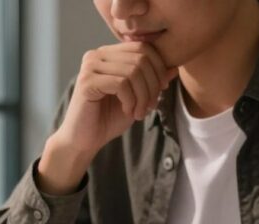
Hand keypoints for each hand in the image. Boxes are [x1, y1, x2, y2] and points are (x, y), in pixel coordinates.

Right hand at [37, 42, 177, 194]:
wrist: (83, 141)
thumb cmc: (108, 119)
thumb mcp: (137, 98)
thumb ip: (153, 81)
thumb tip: (175, 67)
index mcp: (109, 53)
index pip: (144, 47)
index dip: (159, 68)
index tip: (161, 92)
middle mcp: (97, 55)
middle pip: (141, 57)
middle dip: (153, 84)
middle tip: (151, 106)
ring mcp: (90, 66)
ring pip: (133, 71)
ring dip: (143, 96)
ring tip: (139, 113)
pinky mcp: (86, 82)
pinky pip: (121, 84)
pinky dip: (131, 100)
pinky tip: (128, 112)